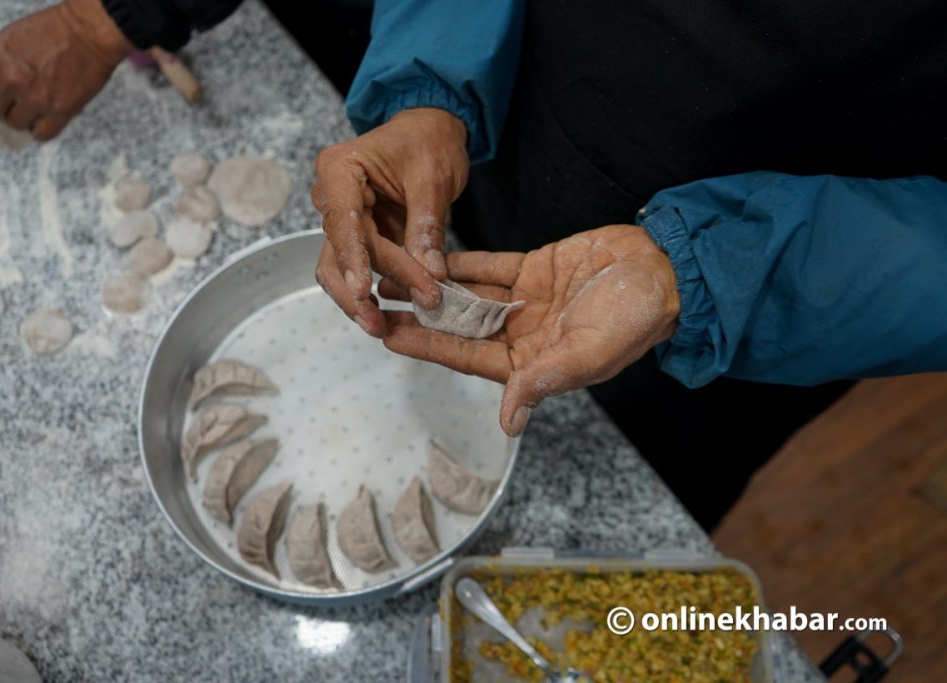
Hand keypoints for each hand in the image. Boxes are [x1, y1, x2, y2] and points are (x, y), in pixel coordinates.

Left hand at [0, 0, 131, 139]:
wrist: (89, 33)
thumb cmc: (51, 30)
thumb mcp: (8, 38)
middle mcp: (10, 80)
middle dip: (0, 106)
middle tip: (14, 98)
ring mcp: (35, 98)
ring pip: (15, 124)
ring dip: (23, 117)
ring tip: (35, 103)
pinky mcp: (60, 111)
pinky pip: (41, 134)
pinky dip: (42, 129)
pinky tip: (46, 117)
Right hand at [312, 107, 469, 336]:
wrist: (430, 131)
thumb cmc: (429, 142)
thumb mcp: (434, 178)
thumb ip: (426, 227)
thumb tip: (430, 274)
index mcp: (340, 170)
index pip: (343, 221)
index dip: (353, 259)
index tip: (363, 290)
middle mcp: (331, 195)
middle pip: (336, 251)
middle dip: (357, 289)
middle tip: (379, 322)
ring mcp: (341, 217)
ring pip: (337, 267)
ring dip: (357, 299)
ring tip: (379, 327)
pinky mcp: (357, 236)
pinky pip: (358, 268)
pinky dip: (372, 291)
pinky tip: (387, 315)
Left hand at [380, 226, 680, 435]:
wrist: (663, 268)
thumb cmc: (634, 317)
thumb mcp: (588, 352)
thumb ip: (545, 380)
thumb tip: (510, 421)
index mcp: (534, 362)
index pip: (469, 358)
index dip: (429, 347)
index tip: (391, 336)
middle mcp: (523, 334)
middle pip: (459, 328)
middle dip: (419, 317)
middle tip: (374, 305)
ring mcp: (527, 301)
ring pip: (469, 296)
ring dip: (433, 288)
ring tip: (392, 276)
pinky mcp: (534, 268)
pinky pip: (490, 265)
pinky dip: (463, 261)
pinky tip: (430, 254)